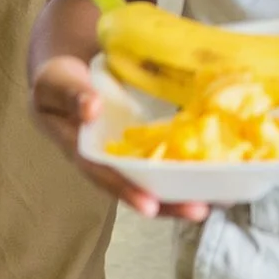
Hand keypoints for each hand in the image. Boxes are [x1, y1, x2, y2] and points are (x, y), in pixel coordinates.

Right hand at [29, 54, 208, 220]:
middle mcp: (109, 159)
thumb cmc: (56, 80)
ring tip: (222, 199)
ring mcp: (129, 150)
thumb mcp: (55, 84)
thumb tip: (91, 108)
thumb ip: (70, 95)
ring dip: (187, 188)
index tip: (150, 207)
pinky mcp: (147, 137)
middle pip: (139, 186)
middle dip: (168, 202)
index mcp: (82, 151)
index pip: (105, 176)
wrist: (70, 67)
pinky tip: (223, 164)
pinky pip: (169, 151)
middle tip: (200, 210)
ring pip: (158, 176)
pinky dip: (193, 159)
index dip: (127, 191)